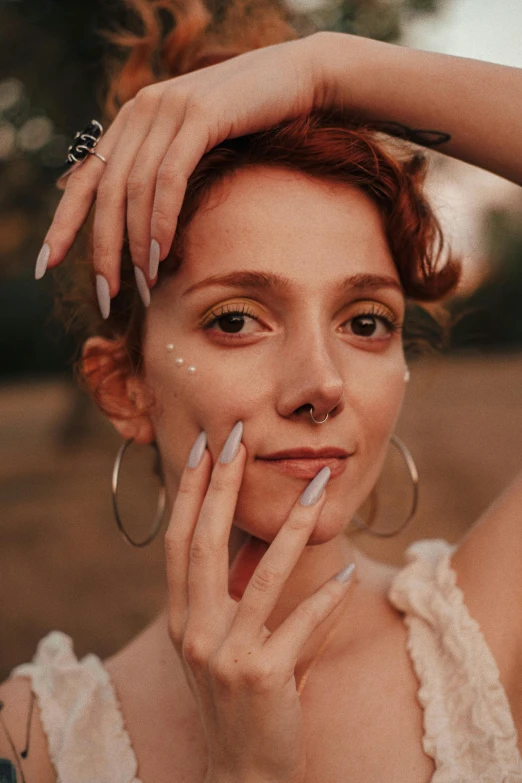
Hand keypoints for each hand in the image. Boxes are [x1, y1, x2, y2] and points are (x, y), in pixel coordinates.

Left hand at [39, 33, 329, 299]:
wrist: (297, 77)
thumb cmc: (250, 121)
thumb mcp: (196, 145)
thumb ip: (162, 169)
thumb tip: (139, 220)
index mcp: (133, 119)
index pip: (87, 177)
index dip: (63, 222)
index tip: (47, 264)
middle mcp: (142, 110)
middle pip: (107, 191)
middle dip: (102, 249)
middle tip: (104, 296)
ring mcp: (168, 108)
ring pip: (136, 189)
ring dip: (136, 245)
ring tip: (142, 287)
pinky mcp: (200, 114)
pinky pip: (169, 177)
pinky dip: (161, 219)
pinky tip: (161, 253)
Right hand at [165, 423, 354, 782]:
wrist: (241, 770)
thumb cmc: (234, 697)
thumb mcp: (215, 643)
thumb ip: (226, 595)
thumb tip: (251, 540)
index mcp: (182, 615)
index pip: (179, 540)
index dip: (189, 492)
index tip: (202, 448)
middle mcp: (194, 629)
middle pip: (205, 543)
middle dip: (220, 487)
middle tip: (237, 438)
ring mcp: (224, 654)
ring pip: (263, 576)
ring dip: (292, 527)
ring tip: (318, 489)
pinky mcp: (262, 676)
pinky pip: (300, 625)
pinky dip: (325, 600)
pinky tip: (345, 576)